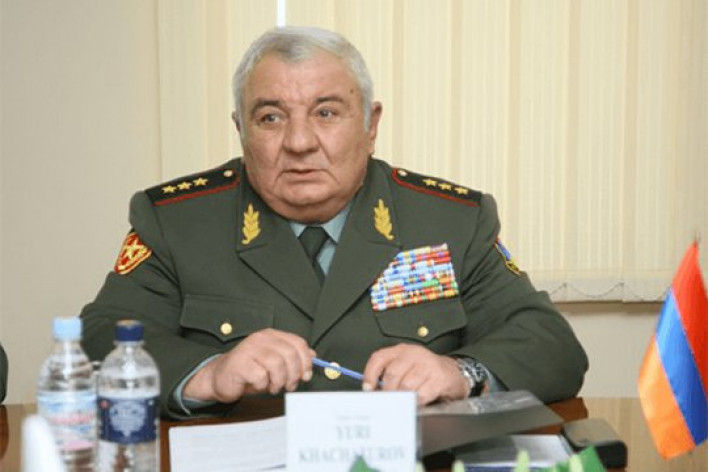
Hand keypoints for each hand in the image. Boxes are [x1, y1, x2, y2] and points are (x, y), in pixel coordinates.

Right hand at [184, 328, 314, 402]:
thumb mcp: (275, 363)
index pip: (298, 343)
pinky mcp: (239, 363)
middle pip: (290, 354)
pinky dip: (263, 385)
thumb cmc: (250, 372)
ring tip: (273, 387)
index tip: (306, 376)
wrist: (221, 379)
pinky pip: (261, 376)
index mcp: (272, 335)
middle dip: (294, 374)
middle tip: (289, 386)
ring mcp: (249, 349)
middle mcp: (261, 338)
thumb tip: (313, 356)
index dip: (306, 361)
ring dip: (279, 382)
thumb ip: (292, 358)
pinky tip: (258, 385)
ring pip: (277, 365)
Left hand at [362, 344, 468, 405]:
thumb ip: (389, 375)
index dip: (370, 375)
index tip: (368, 389)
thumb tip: (373, 392)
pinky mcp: (439, 378)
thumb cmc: (424, 372)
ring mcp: (427, 365)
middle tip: (386, 402)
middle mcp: (413, 354)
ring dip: (402, 398)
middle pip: (392, 374)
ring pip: (406, 385)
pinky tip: (416, 403)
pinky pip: (422, 394)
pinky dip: (416, 402)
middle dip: (387, 392)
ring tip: (401, 404)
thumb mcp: (405, 367)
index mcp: (401, 350)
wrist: (453, 373)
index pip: (379, 358)